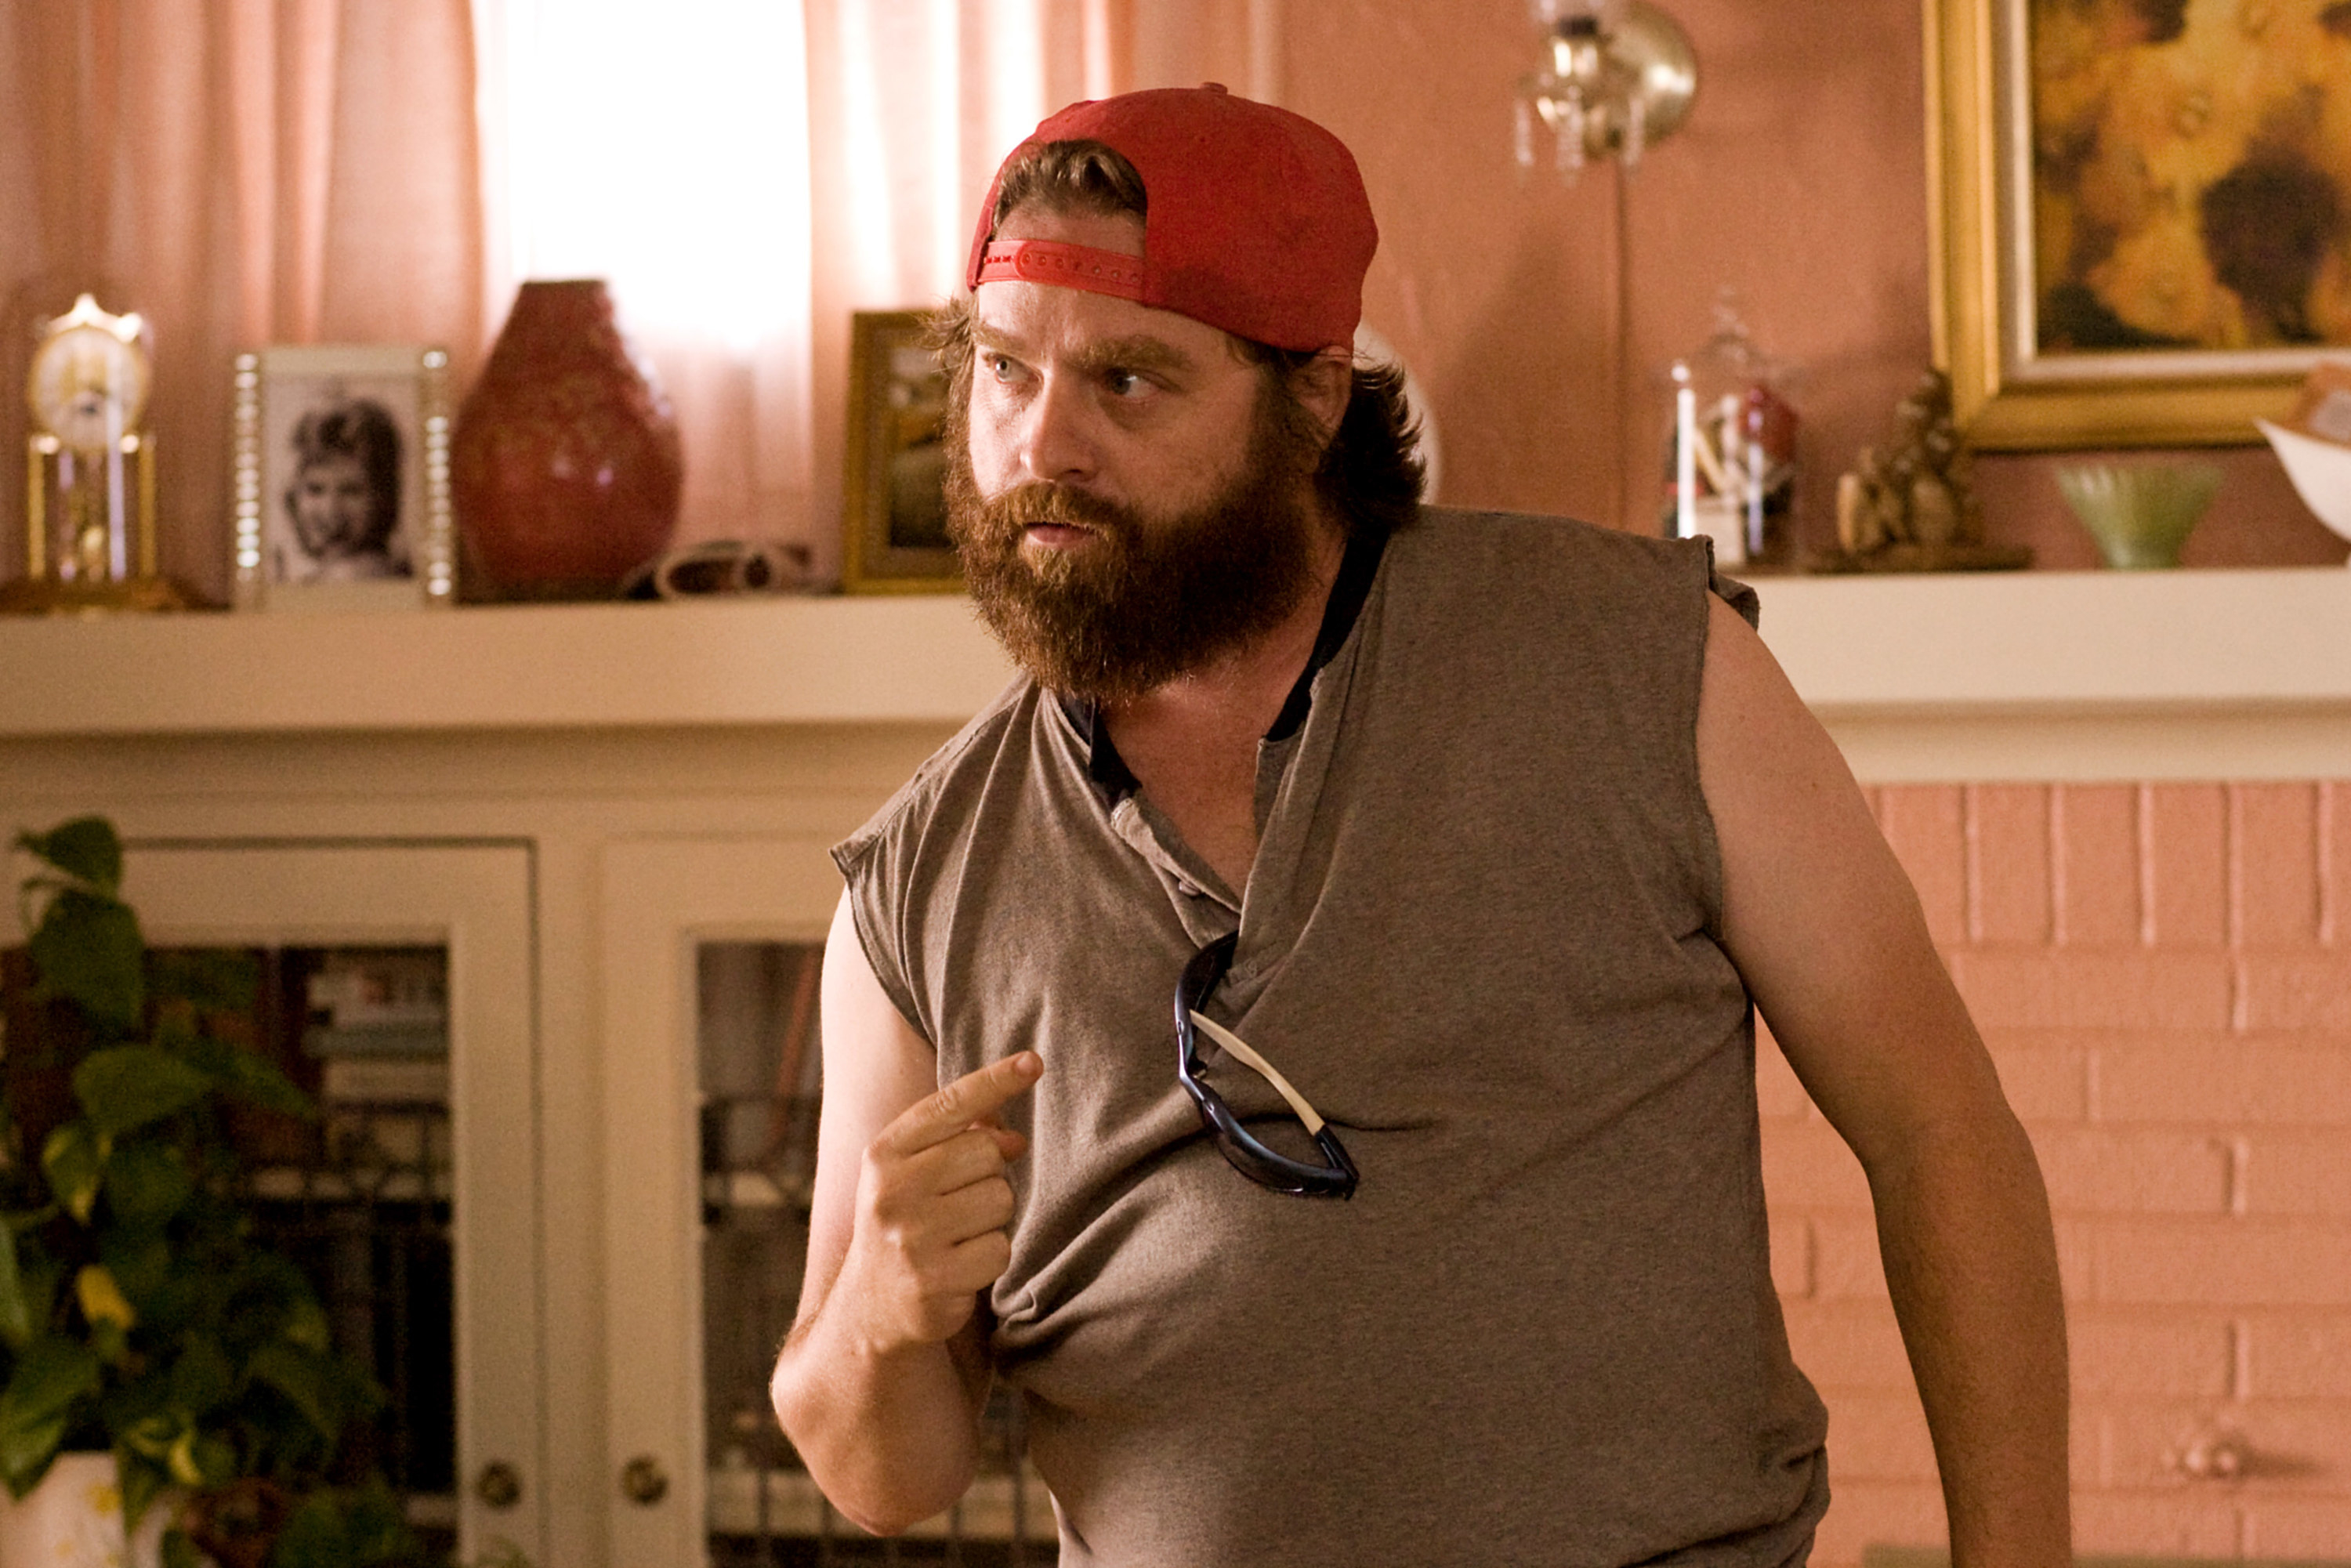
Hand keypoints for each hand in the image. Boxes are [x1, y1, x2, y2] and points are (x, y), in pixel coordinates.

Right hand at [837, 1050, 1040, 1354]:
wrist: (870, 1309)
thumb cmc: (904, 1223)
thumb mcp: (912, 1172)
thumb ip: (956, 1140)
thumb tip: (1012, 1135)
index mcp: (884, 1152)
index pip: (951, 1104)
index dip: (996, 1080)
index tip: (1034, 1061)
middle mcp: (891, 1189)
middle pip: (988, 1153)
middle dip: (990, 1175)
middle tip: (960, 1202)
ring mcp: (911, 1236)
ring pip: (1001, 1199)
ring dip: (992, 1219)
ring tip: (956, 1236)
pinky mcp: (934, 1280)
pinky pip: (1001, 1248)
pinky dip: (991, 1258)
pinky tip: (960, 1266)